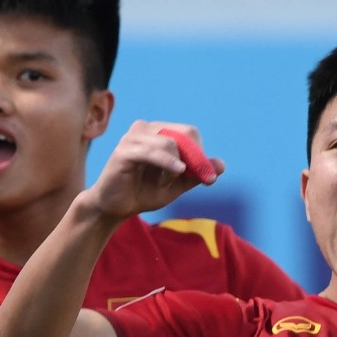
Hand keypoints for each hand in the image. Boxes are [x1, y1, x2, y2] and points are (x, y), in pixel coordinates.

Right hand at [84, 121, 224, 219]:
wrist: (115, 208)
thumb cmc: (144, 193)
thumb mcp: (177, 185)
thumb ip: (196, 174)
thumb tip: (221, 165)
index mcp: (158, 131)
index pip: (190, 133)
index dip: (201, 154)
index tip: (208, 176)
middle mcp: (145, 128)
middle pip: (183, 135)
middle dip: (194, 158)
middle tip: (197, 178)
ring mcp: (133, 137)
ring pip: (170, 142)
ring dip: (176, 167)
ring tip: (166, 182)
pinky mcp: (124, 151)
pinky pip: (152, 152)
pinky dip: (168, 162)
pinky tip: (177, 172)